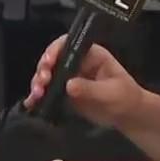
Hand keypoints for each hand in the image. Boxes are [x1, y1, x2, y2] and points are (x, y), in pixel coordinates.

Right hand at [24, 36, 143, 126]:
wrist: (128, 116)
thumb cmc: (125, 97)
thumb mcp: (111, 92)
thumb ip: (90, 88)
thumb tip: (69, 85)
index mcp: (90, 54)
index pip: (68, 44)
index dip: (55, 50)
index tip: (48, 63)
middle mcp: (76, 62)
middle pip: (53, 59)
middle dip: (43, 69)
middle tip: (41, 83)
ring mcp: (69, 77)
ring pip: (46, 75)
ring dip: (38, 84)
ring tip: (36, 96)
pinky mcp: (64, 93)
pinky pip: (48, 92)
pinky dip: (38, 97)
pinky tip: (31, 103)